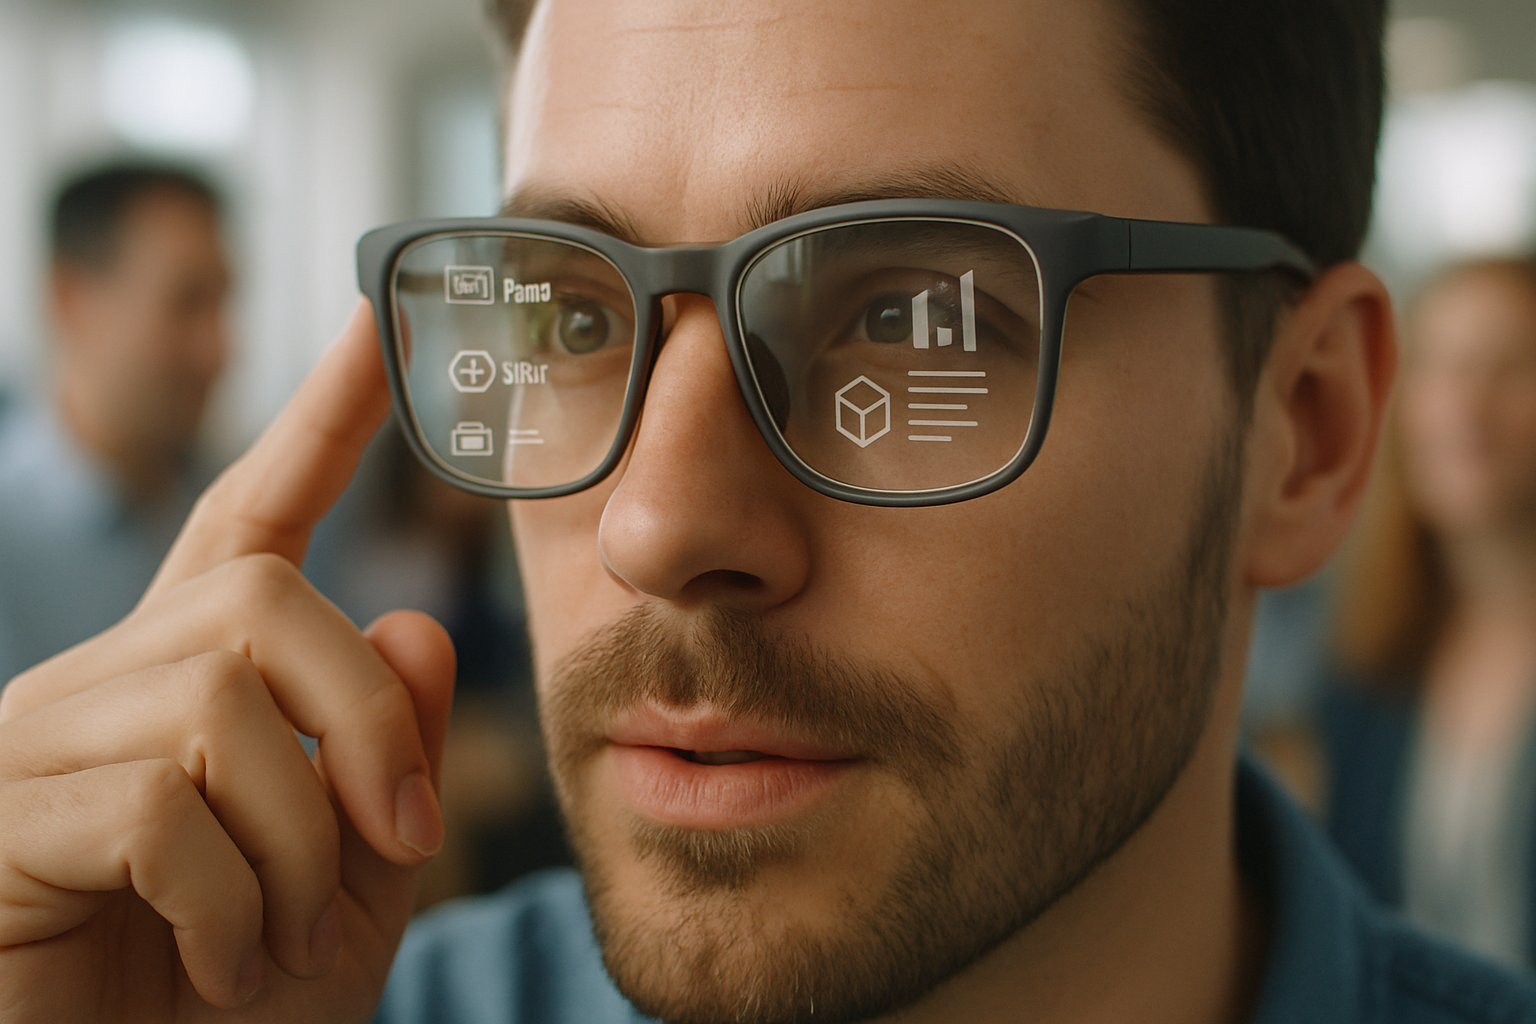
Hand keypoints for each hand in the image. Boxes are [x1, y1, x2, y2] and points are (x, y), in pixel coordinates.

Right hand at [0, 302, 455, 1022]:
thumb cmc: (238, 1003)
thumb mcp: (356, 879)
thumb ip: (393, 757)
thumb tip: (411, 620)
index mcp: (190, 684)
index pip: (252, 516)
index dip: (320, 423)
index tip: (380, 328)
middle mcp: (100, 686)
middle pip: (267, 601)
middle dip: (366, 722)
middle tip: (403, 838)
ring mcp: (34, 747)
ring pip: (220, 704)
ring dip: (298, 842)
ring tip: (281, 936)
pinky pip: (157, 812)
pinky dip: (231, 904)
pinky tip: (220, 963)